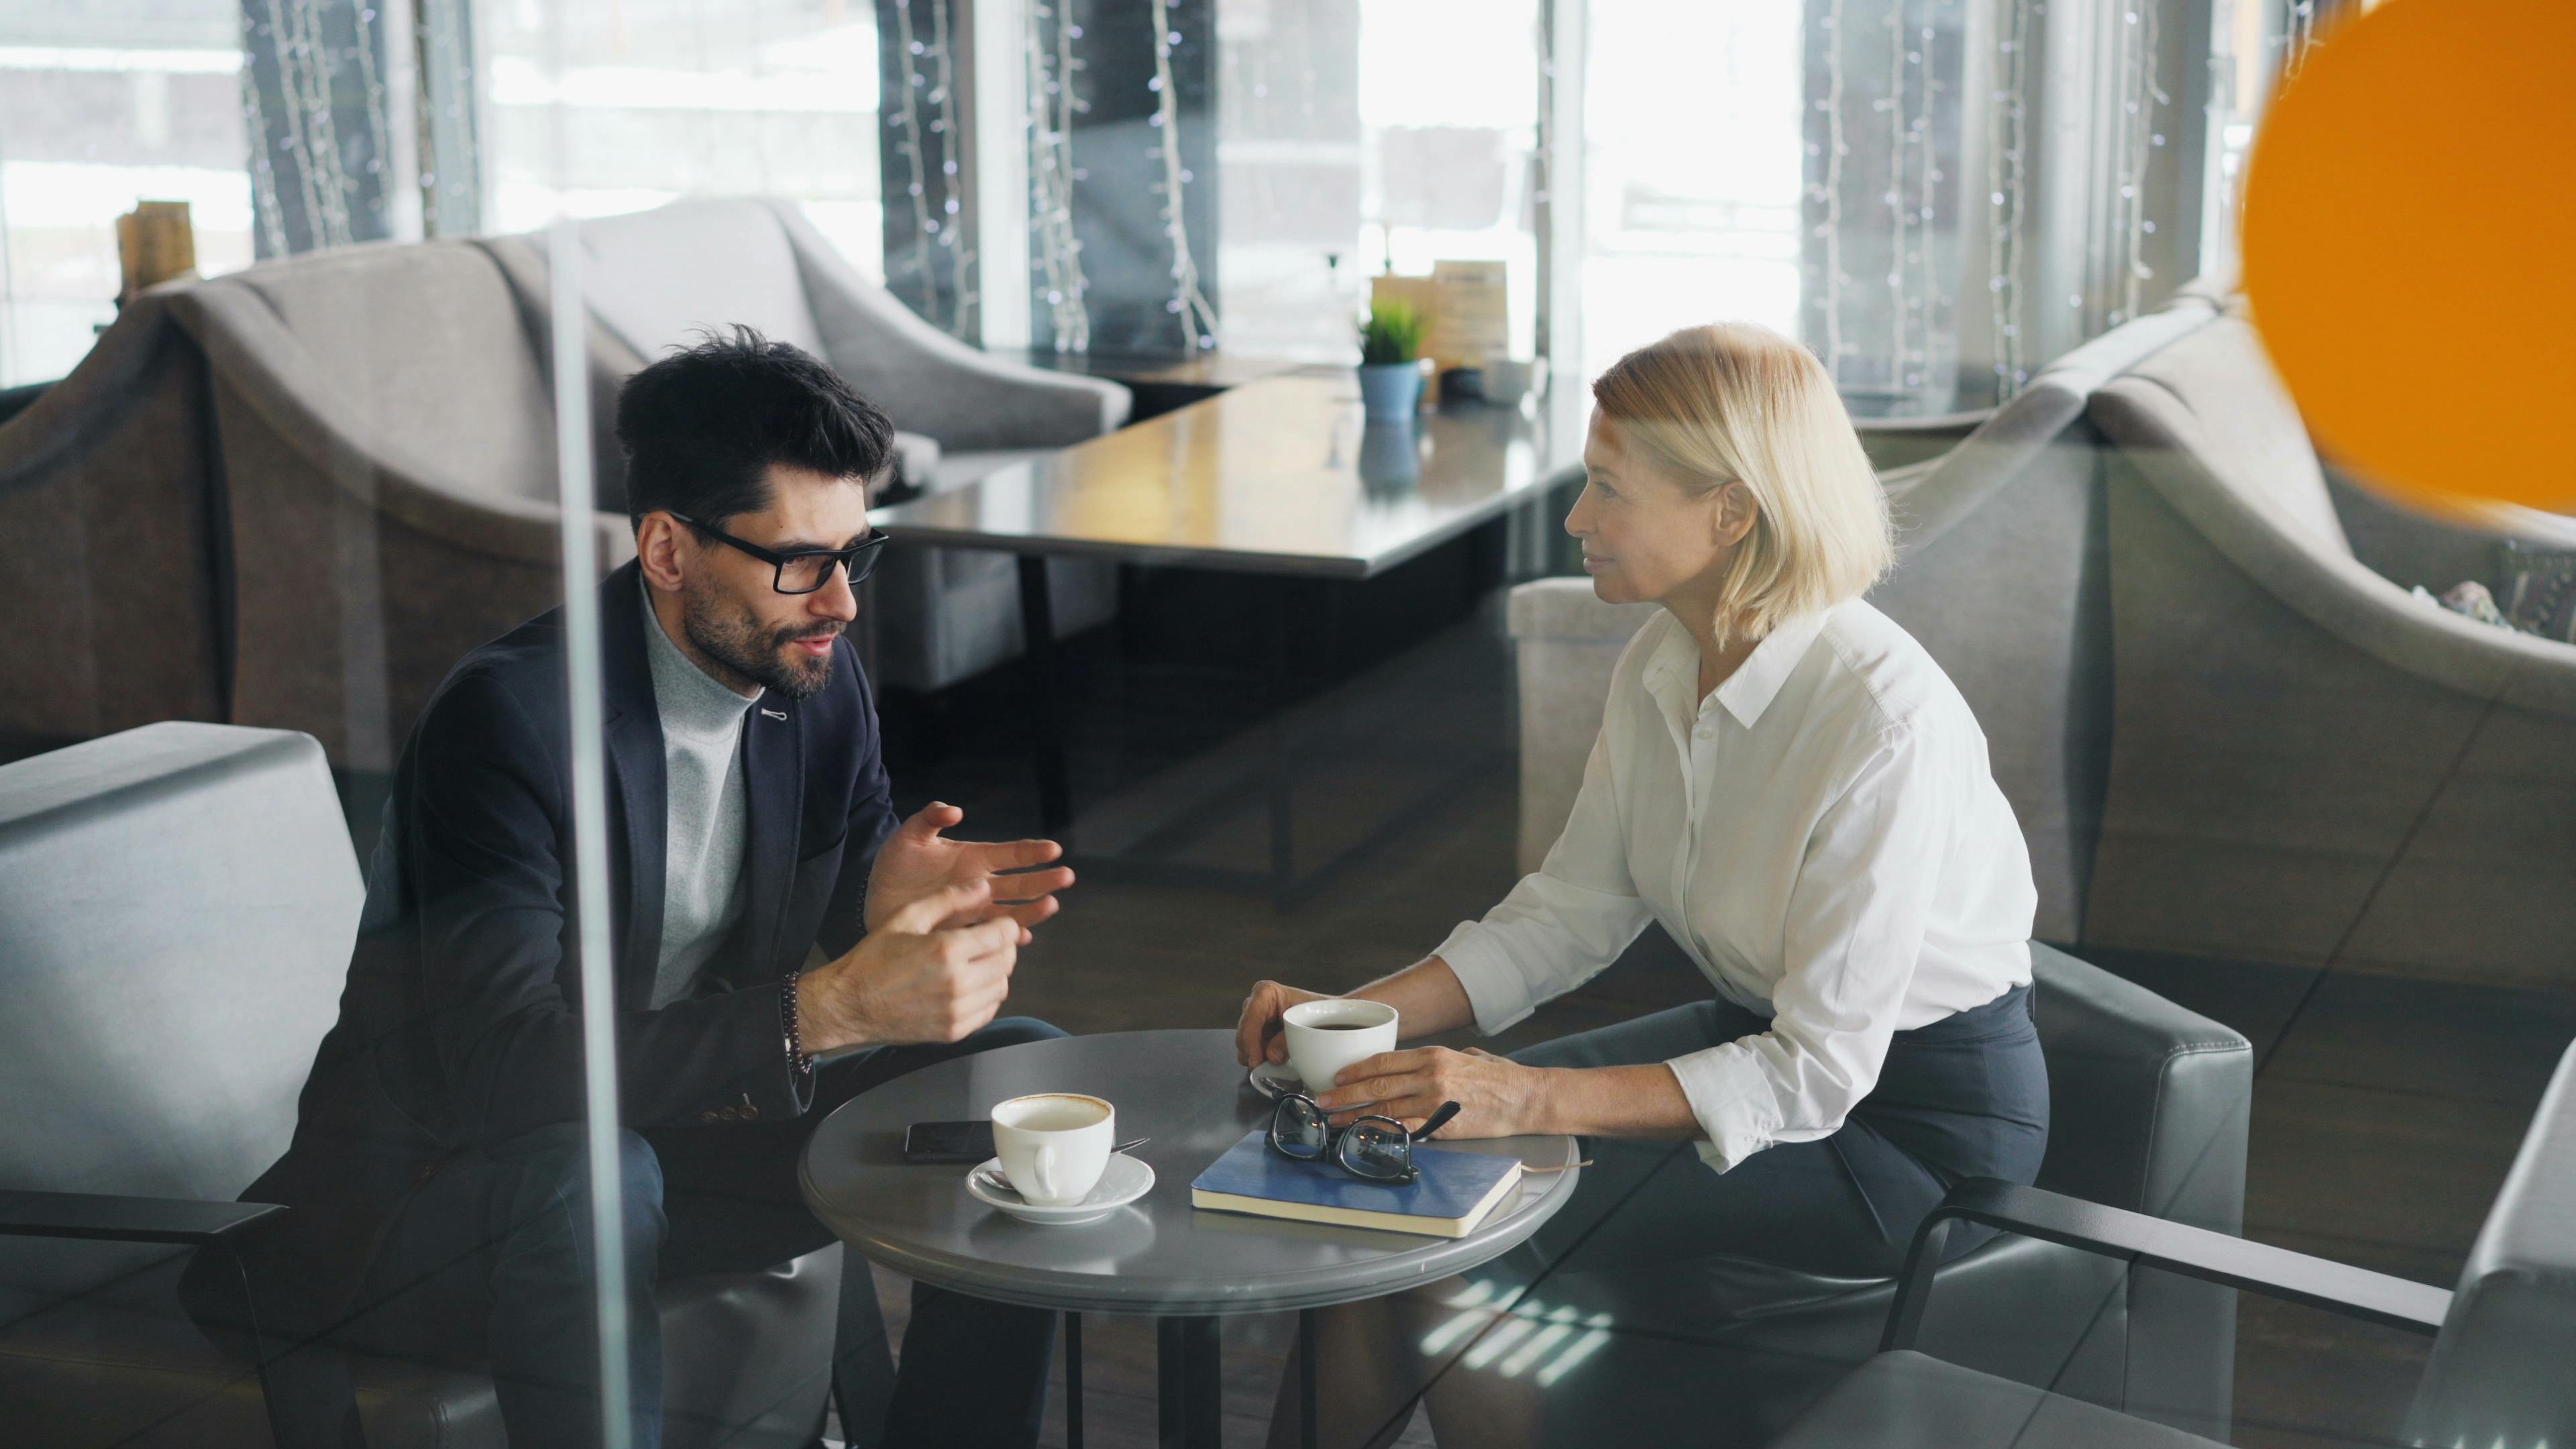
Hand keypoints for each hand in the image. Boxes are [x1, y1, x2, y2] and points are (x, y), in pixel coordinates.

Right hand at [802, 880, 1022, 1050]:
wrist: (849, 1005)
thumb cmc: (874, 959)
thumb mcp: (907, 918)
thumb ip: (949, 899)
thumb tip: (984, 886)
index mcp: (947, 950)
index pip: (1004, 934)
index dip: (1004, 925)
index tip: (994, 924)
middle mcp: (958, 983)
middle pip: (1008, 961)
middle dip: (1002, 947)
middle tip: (984, 942)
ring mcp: (957, 1011)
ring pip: (1002, 987)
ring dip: (995, 973)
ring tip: (973, 964)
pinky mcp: (954, 1032)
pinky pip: (989, 1011)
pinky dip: (986, 997)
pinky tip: (967, 986)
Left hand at [867, 802, 1073, 935]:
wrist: (875, 902)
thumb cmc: (894, 867)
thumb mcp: (908, 837)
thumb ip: (929, 819)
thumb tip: (955, 810)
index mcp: (973, 859)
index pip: (1010, 854)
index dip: (1032, 851)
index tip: (1053, 850)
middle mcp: (980, 886)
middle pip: (1020, 883)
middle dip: (1044, 880)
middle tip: (1066, 877)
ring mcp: (974, 911)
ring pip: (1012, 911)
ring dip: (1033, 910)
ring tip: (1052, 905)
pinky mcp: (964, 933)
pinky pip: (991, 937)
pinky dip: (1007, 938)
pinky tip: (1020, 938)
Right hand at [1234, 980, 1332, 1067]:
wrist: (1327, 1014)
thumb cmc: (1318, 1012)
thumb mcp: (1305, 1025)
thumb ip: (1287, 1041)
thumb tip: (1272, 1057)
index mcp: (1265, 993)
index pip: (1250, 1021)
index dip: (1251, 1044)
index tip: (1257, 1062)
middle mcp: (1255, 1003)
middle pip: (1243, 1034)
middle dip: (1254, 1052)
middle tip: (1268, 1067)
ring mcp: (1254, 1018)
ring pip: (1244, 1044)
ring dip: (1258, 1056)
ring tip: (1277, 1061)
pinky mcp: (1257, 1032)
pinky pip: (1251, 1049)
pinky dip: (1262, 1057)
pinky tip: (1277, 1059)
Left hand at [1317, 1047, 1554, 1138]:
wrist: (1526, 1098)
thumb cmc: (1497, 1078)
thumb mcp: (1465, 1057)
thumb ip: (1435, 1062)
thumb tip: (1413, 1069)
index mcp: (1433, 1055)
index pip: (1383, 1060)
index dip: (1355, 1070)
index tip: (1336, 1078)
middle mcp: (1430, 1075)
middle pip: (1376, 1085)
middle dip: (1344, 1094)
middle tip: (1322, 1100)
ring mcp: (1436, 1102)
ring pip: (1384, 1109)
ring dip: (1354, 1116)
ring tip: (1334, 1121)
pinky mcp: (1443, 1125)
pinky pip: (1404, 1130)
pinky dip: (1380, 1132)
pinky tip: (1363, 1135)